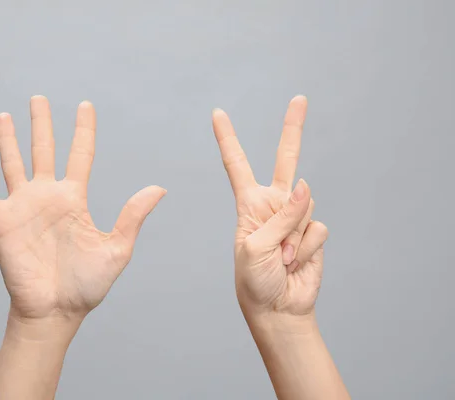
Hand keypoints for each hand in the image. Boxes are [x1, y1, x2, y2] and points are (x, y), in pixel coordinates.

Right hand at [0, 96, 165, 320]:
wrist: (56, 311)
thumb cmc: (87, 285)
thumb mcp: (116, 249)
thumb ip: (132, 217)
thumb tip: (159, 188)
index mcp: (75, 199)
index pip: (80, 154)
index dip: (83, 130)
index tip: (86, 105)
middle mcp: (48, 196)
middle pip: (44, 150)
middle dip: (42, 124)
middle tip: (39, 98)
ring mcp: (24, 207)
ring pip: (13, 164)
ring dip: (8, 140)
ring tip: (4, 116)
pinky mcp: (2, 223)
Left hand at [212, 96, 327, 316]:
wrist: (278, 308)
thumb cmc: (254, 280)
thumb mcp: (255, 247)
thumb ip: (281, 216)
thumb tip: (306, 185)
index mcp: (249, 204)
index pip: (236, 164)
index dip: (227, 138)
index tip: (217, 113)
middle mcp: (273, 205)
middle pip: (286, 159)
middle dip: (293, 128)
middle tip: (299, 98)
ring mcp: (294, 217)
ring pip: (306, 206)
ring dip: (293, 237)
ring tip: (281, 258)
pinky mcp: (313, 232)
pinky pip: (318, 228)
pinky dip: (306, 248)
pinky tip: (296, 262)